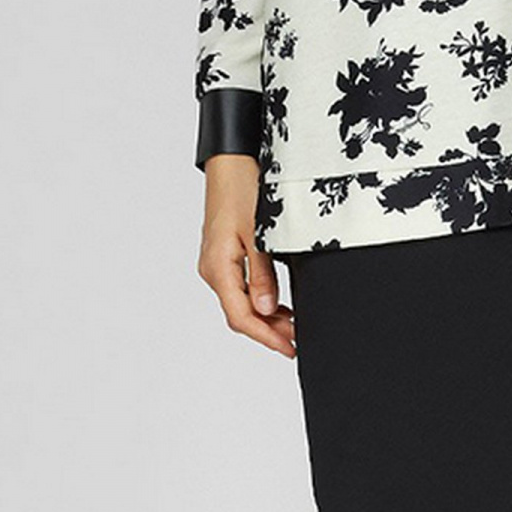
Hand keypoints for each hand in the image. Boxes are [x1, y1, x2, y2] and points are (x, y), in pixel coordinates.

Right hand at [197, 156, 295, 354]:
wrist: (230, 163)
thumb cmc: (243, 190)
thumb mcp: (259, 234)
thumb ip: (263, 274)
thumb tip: (267, 309)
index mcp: (219, 268)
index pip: (241, 316)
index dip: (266, 337)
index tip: (289, 348)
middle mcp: (213, 270)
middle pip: (240, 314)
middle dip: (269, 330)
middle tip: (298, 339)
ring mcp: (217, 264)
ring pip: (241, 303)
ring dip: (266, 317)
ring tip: (294, 324)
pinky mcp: (224, 257)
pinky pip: (240, 288)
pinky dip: (261, 300)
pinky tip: (279, 304)